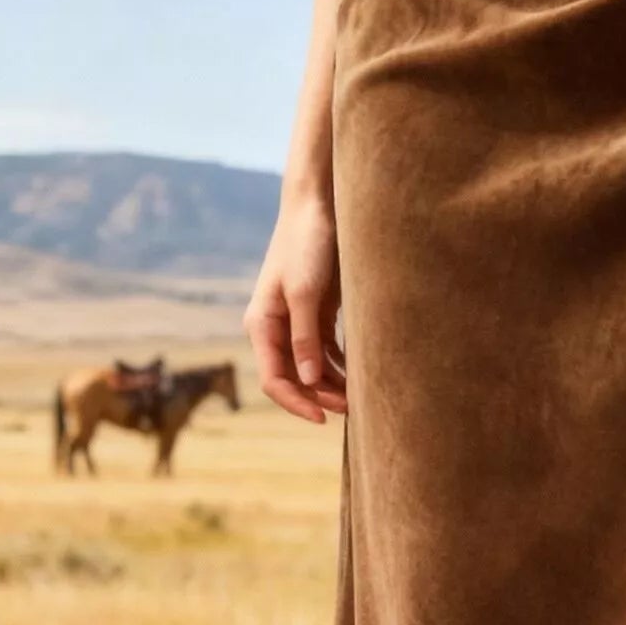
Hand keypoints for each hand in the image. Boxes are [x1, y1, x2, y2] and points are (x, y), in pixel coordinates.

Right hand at [242, 189, 347, 423]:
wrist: (319, 206)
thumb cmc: (307, 244)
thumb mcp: (305, 293)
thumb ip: (305, 336)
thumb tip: (307, 379)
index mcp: (262, 324)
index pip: (274, 379)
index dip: (296, 402)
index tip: (324, 417)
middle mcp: (275, 328)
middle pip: (294, 378)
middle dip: (320, 396)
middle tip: (354, 409)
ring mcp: (296, 322)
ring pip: (312, 367)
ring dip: (333, 384)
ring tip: (362, 396)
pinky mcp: (317, 313)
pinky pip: (326, 351)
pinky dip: (341, 366)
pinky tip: (361, 376)